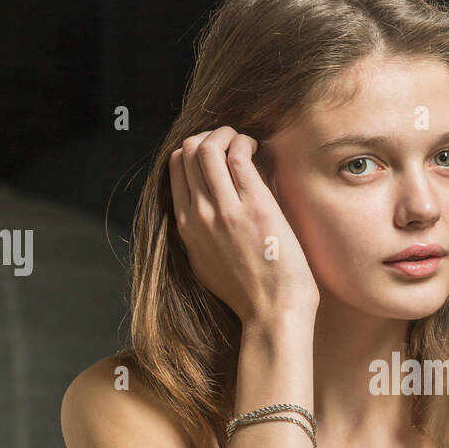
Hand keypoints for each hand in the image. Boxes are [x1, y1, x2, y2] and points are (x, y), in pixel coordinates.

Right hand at [169, 127, 318, 323]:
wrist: (273, 313)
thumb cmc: (249, 293)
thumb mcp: (207, 264)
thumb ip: (200, 235)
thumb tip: (203, 209)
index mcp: (186, 227)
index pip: (175, 168)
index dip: (195, 150)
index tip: (217, 153)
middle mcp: (199, 215)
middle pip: (189, 151)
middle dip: (210, 136)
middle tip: (233, 142)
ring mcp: (225, 210)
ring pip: (208, 147)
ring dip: (227, 134)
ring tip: (245, 142)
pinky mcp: (254, 207)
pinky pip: (238, 156)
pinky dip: (245, 142)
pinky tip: (256, 148)